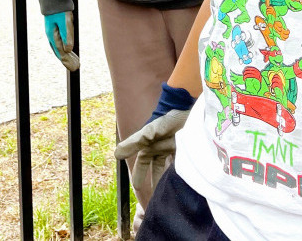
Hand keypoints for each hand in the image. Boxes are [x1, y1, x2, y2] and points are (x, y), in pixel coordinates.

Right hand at [44, 11, 79, 71]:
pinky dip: (66, 47)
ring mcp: (54, 32)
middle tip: (76, 68)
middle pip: (60, 51)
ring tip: (75, 61)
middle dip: (68, 60)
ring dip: (67, 55)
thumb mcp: (66, 22)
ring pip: (60, 47)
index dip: (68, 61)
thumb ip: (67, 35)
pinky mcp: (57, 28)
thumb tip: (68, 50)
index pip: (61, 52)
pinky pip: (61, 42)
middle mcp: (52, 36)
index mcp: (53, 36)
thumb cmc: (60, 10)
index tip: (74, 68)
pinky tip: (69, 49)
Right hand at [114, 83, 194, 200]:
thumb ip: (134, 143)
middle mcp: (159, 147)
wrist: (186, 107)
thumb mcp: (149, 132)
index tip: (136, 187)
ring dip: (166, 176)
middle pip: (154, 167)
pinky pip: (179, 161)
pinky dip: (179, 169)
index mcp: (149, 145)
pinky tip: (181, 179)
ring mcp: (172, 146)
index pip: (142, 163)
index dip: (139, 174)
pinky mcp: (183, 146)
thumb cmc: (166, 119)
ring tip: (168, 190)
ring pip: (167, 165)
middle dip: (153, 179)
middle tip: (154, 195)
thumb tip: (115, 154)